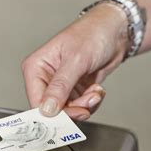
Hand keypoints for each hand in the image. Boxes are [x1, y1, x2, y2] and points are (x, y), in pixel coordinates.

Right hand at [22, 4, 128, 119]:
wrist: (114, 32)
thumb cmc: (92, 34)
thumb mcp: (75, 60)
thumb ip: (60, 86)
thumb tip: (47, 109)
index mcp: (36, 67)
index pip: (36, 101)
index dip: (52, 114)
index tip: (68, 119)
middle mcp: (46, 78)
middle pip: (54, 110)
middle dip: (74, 109)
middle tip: (87, 104)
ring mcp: (62, 86)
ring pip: (70, 110)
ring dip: (86, 105)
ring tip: (95, 91)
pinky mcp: (76, 90)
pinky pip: (81, 107)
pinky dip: (92, 102)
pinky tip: (96, 89)